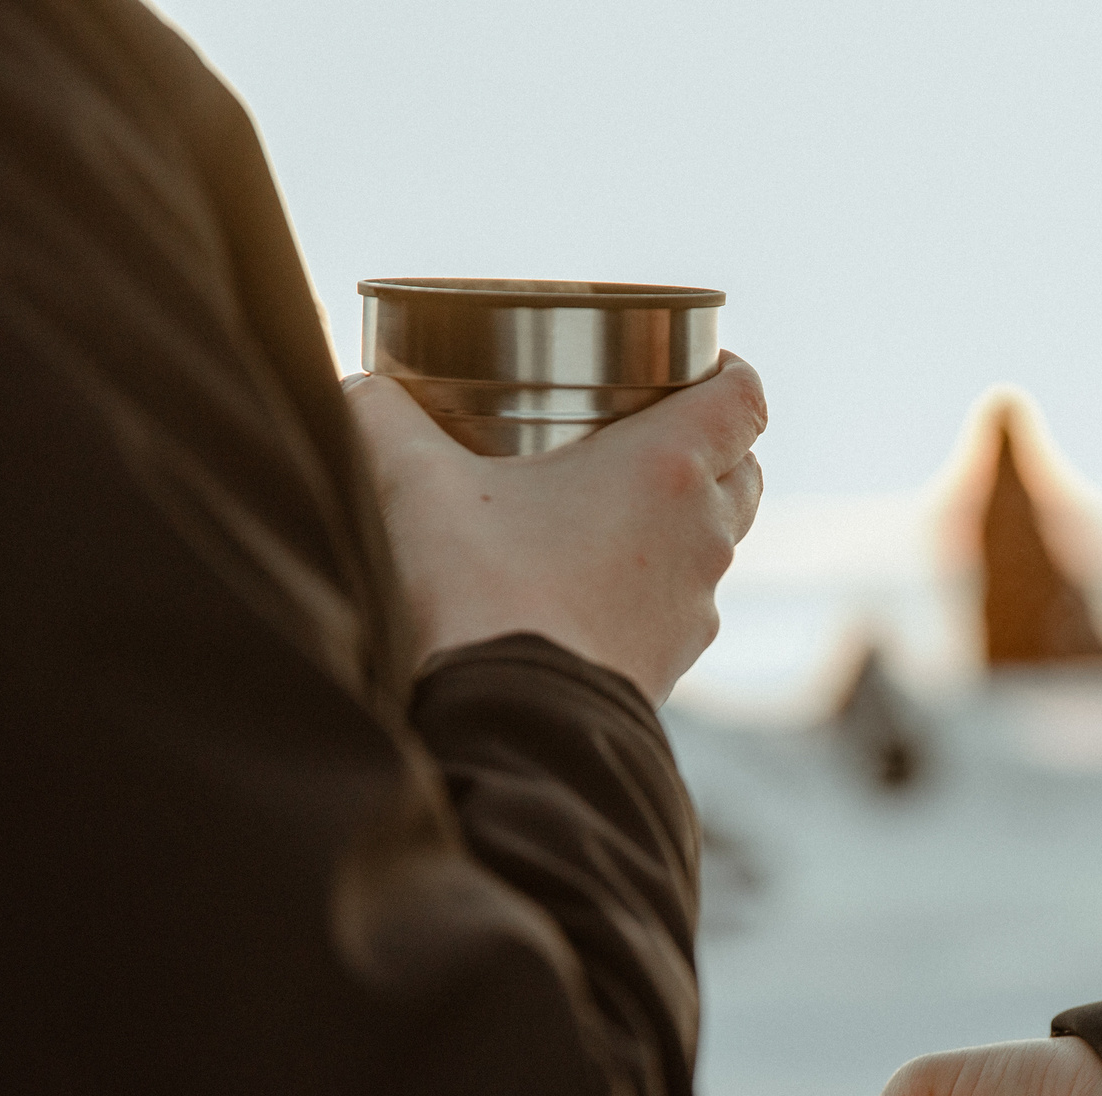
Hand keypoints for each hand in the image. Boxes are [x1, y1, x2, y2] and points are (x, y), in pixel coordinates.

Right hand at [344, 356, 767, 702]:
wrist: (508, 725)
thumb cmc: (476, 593)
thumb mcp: (410, 481)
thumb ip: (380, 416)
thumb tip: (358, 390)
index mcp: (669, 468)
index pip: (743, 398)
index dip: (726, 369)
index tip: (692, 363)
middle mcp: (702, 535)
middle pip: (741, 469)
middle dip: (706, 443)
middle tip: (642, 427)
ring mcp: (694, 607)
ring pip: (714, 542)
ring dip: (680, 518)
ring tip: (612, 505)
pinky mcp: (671, 665)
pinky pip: (680, 606)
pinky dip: (654, 584)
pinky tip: (590, 583)